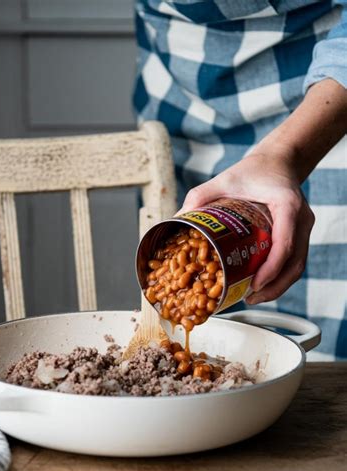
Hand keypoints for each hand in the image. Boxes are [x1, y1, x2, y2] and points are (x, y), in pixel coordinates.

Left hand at [177, 151, 314, 303]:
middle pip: (294, 262)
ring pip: (297, 265)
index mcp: (287, 205)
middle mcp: (301, 218)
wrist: (278, 161)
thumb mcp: (225, 178)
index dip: (271, 268)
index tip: (255, 283)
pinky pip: (294, 261)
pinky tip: (262, 286)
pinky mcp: (300, 234)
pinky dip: (280, 277)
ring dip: (278, 286)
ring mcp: (303, 228)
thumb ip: (201, 195)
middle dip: (274, 285)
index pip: (285, 242)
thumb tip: (179, 217)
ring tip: (254, 297)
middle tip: (250, 296)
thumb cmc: (254, 170)